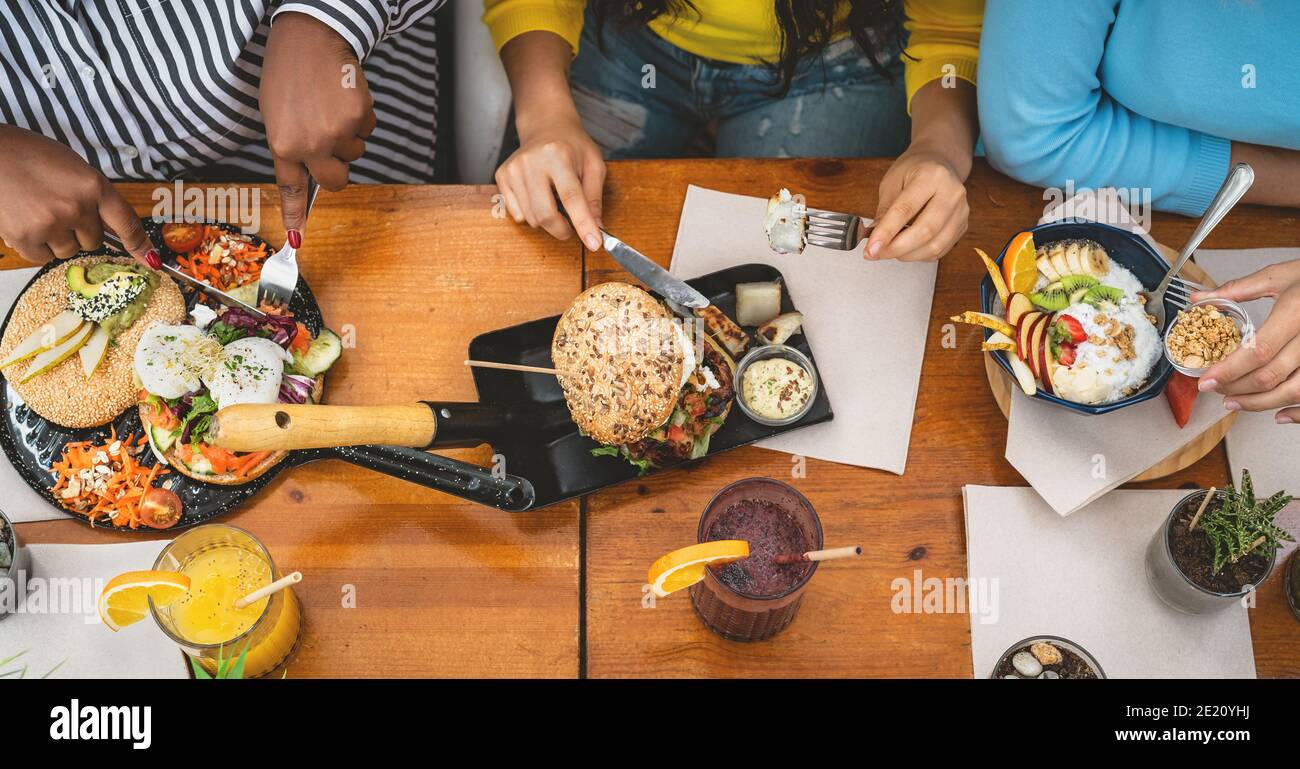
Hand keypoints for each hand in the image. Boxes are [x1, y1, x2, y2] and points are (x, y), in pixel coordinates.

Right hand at [0, 126, 157, 267]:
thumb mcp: (72, 167)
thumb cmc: (27, 155)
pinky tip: (24, 222)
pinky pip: (43, 257)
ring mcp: (51, 223)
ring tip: (37, 212)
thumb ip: (93, 196)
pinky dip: (36, 246)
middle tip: (56, 209)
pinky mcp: (26, 237)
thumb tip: (110, 227)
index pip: (127, 223)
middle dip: (79, 231)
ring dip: (56, 239)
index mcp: (93, 186)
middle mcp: (77, 207)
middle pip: (94, 241)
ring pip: (69, 251)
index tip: (151, 261)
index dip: (140, 245)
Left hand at [261, 12, 375, 238]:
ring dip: (349, 135)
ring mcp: (337, 133)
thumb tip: (310, 172)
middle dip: (338, 166)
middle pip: (336, 180)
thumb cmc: (288, 72)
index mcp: (282, 144)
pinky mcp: (360, 117)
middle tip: (332, 143)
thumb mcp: (275, 113)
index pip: (292, 189)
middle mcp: (310, 145)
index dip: (296, 216)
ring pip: (355, 153)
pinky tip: (344, 96)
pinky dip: (361, 116)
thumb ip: (290, 146)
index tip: (298, 241)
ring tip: (332, 105)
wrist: (310, 38)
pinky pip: (368, 130)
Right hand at [495, 113, 604, 250]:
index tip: (593, 244)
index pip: (571, 197)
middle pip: (545, 214)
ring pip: (531, 218)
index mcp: (557, 155)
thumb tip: (596, 228)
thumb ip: (594, 198)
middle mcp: (531, 161)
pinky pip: (517, 214)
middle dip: (562, 230)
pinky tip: (539, 196)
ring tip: (555, 200)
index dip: (582, 223)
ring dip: (547, 221)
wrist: (546, 126)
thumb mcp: (594, 165)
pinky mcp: (502, 176)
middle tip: (572, 228)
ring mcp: (513, 169)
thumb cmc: (572, 146)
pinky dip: (532, 214)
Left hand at [866, 146, 969, 261]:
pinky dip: (920, 255)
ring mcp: (961, 211)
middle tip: (876, 254)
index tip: (871, 249)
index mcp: (931, 176)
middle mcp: (952, 193)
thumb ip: (884, 212)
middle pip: (925, 231)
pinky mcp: (963, 225)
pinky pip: (941, 250)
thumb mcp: (892, 183)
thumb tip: (875, 241)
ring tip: (890, 251)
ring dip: (907, 255)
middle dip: (896, 248)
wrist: (941, 163)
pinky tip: (907, 249)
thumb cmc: (914, 171)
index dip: (886, 232)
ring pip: (935, 245)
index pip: (906, 209)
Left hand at [1195, 259, 1299, 423]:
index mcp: (1296, 311)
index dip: (1229, 370)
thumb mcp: (1281, 275)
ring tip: (1234, 401)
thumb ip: (1240, 289)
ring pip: (1294, 391)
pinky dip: (1298, 412)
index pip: (1258, 351)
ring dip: (1260, 403)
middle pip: (1271, 375)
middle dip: (1236, 387)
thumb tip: (1200, 299)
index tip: (1206, 379)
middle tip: (1214, 389)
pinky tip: (1278, 414)